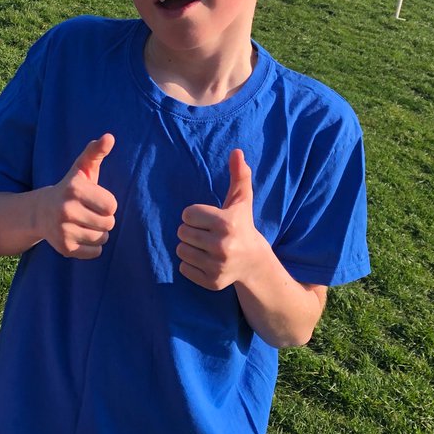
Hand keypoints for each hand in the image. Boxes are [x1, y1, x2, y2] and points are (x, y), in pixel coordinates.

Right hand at [39, 134, 116, 258]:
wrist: (41, 212)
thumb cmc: (70, 188)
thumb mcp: (81, 169)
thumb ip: (95, 152)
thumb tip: (109, 137)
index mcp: (74, 189)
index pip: (112, 205)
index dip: (106, 203)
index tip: (93, 200)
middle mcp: (66, 210)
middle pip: (109, 223)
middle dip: (103, 219)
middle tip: (88, 213)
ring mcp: (64, 230)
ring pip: (102, 238)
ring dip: (98, 233)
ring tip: (84, 224)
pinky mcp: (64, 248)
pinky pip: (95, 252)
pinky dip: (92, 247)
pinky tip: (80, 235)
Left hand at [177, 149, 265, 290]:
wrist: (253, 262)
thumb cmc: (241, 225)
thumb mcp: (241, 200)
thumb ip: (239, 175)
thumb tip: (237, 151)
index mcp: (227, 223)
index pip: (187, 214)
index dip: (195, 215)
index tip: (208, 220)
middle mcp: (223, 246)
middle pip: (182, 232)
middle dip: (191, 231)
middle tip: (206, 234)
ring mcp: (217, 266)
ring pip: (181, 250)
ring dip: (189, 247)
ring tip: (205, 247)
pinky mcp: (212, 281)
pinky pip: (183, 267)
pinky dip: (190, 264)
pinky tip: (206, 260)